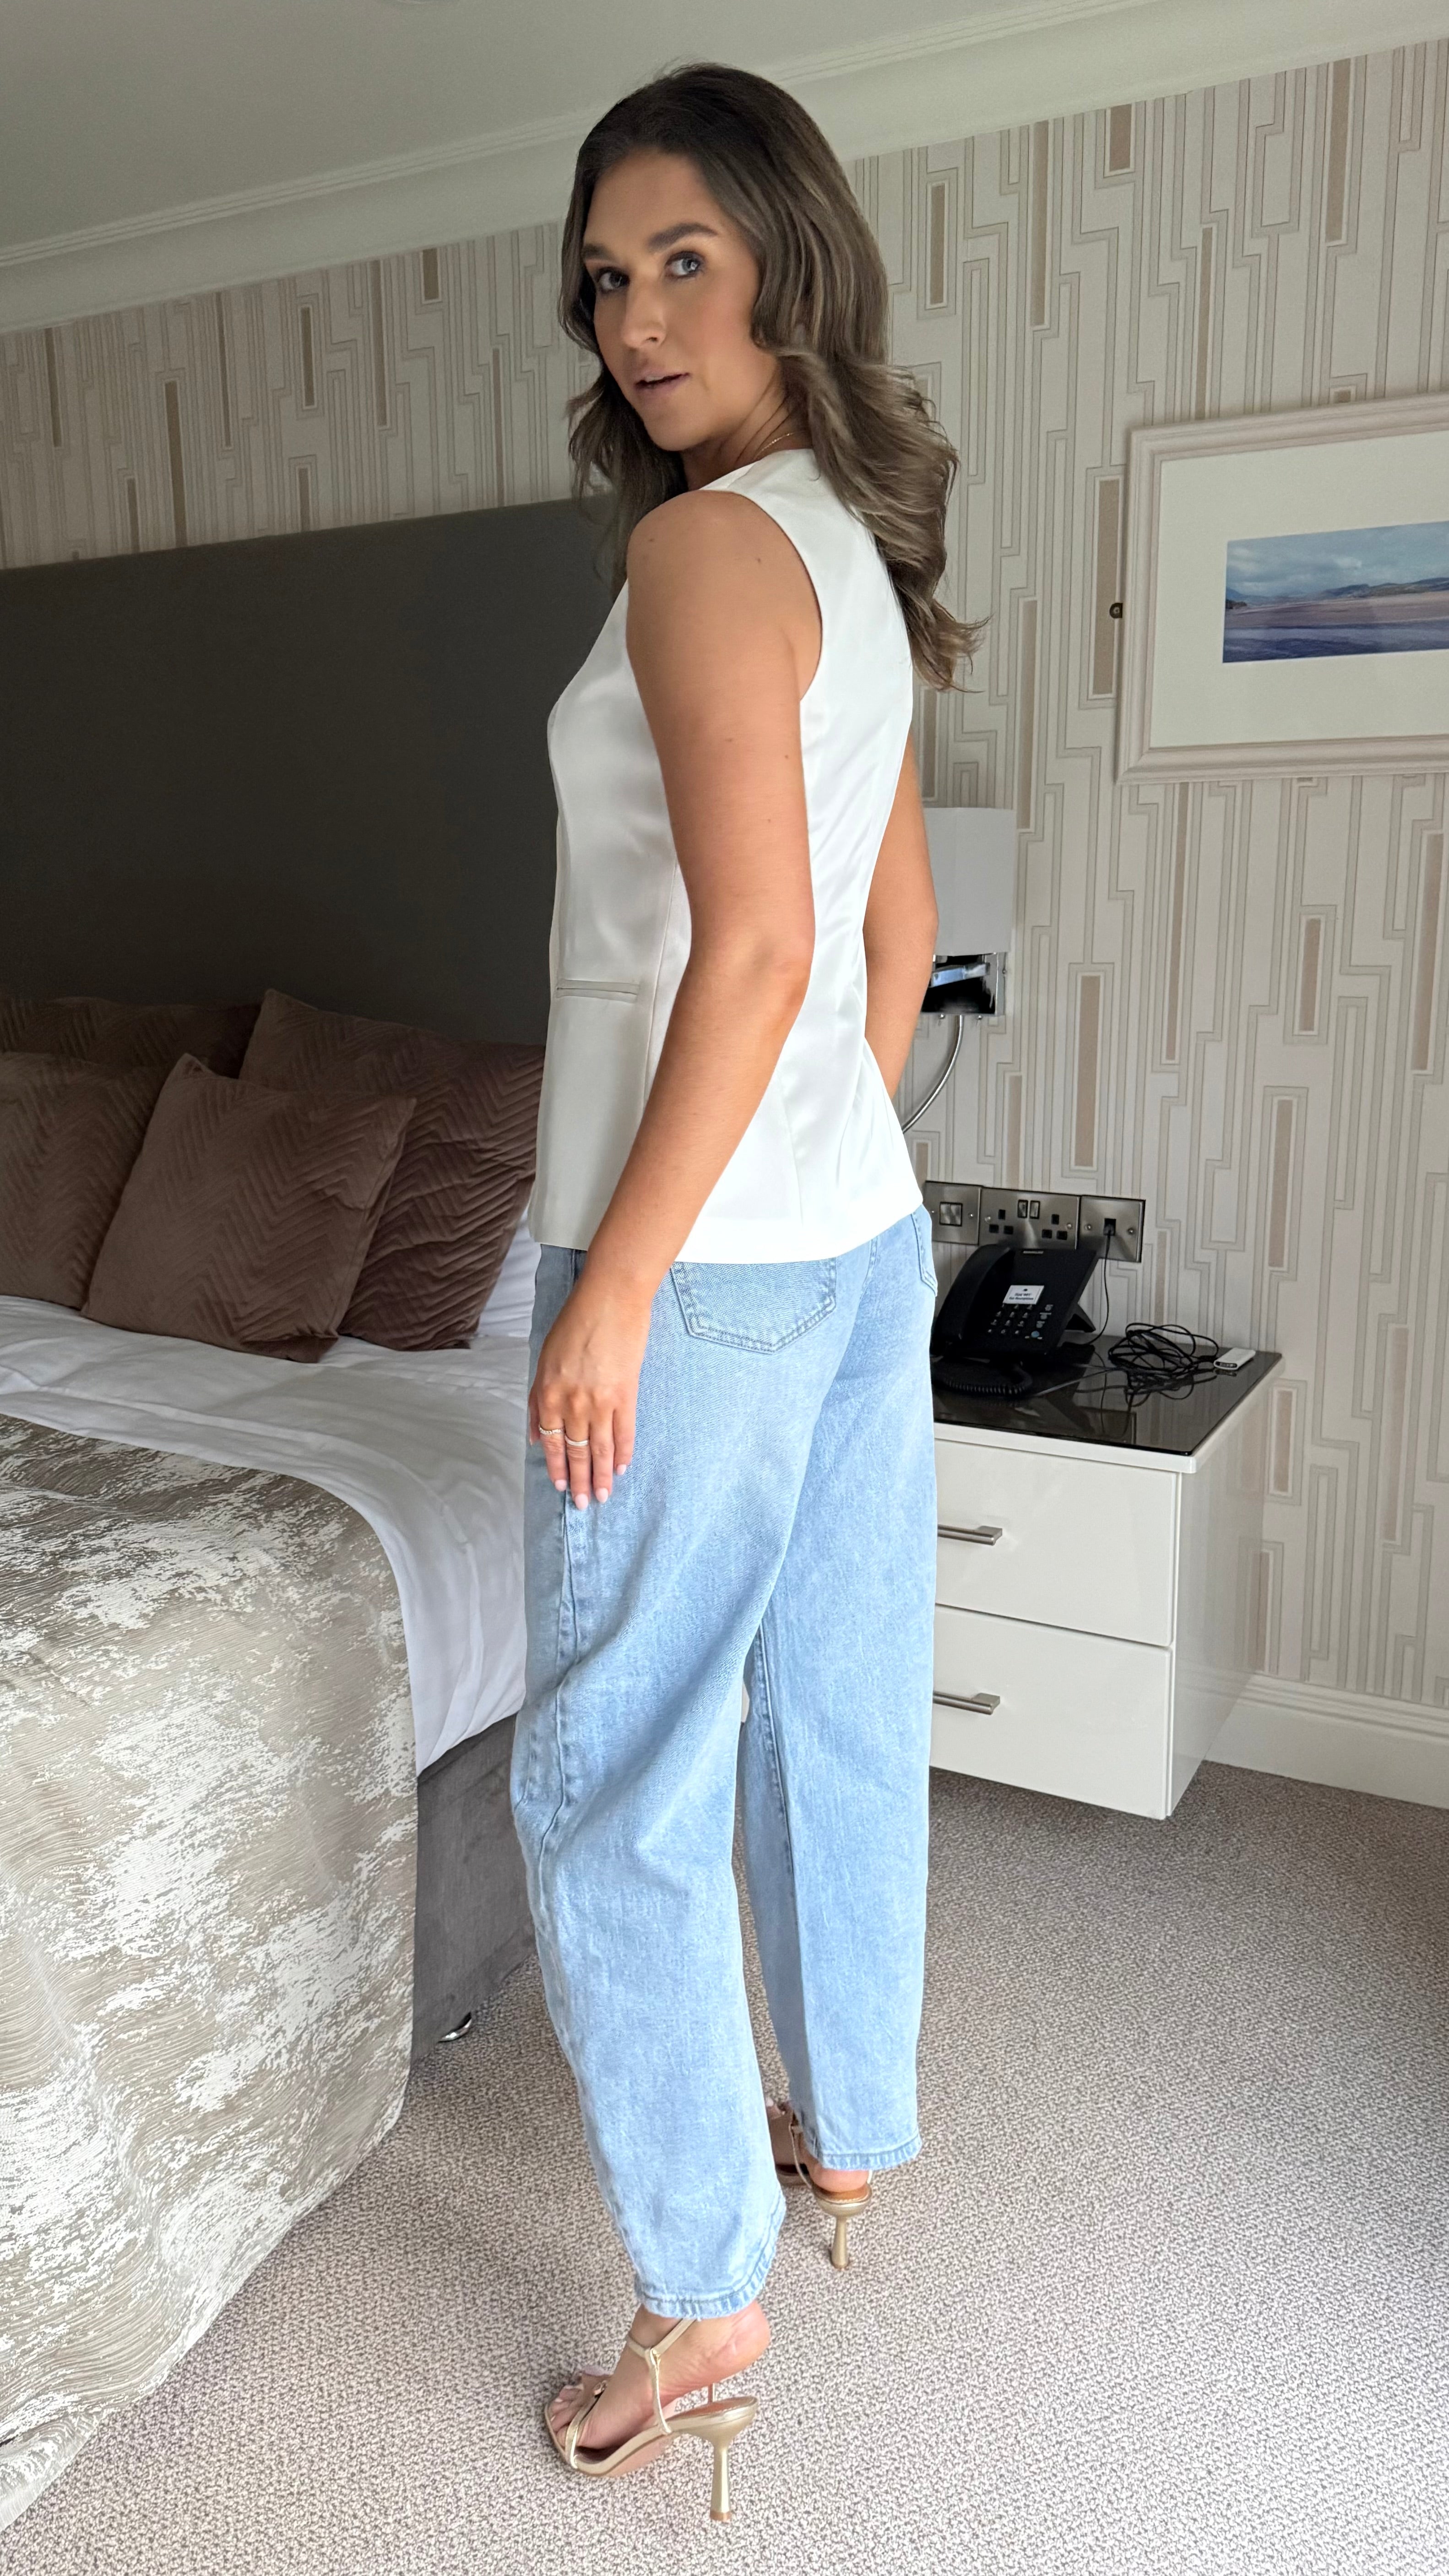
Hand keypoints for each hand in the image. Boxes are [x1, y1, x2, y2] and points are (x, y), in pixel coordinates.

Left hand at [528, 1268, 652, 1507]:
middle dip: (580, 1480)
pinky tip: (623, 1468)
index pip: (552, 1442)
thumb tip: (535, 1434)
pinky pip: (625, 1431)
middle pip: (576, 1451)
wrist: (610, 1299)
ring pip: (600, 1448)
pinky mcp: (626, 1393)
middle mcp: (573, 1403)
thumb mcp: (544, 1359)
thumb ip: (538, 1399)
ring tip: (604, 1495)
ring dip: (602, 1475)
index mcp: (549, 1393)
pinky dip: (624, 1452)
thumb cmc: (575, 1322)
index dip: (556, 1467)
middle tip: (585, 1504)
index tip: (561, 1487)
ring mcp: (601, 1401)